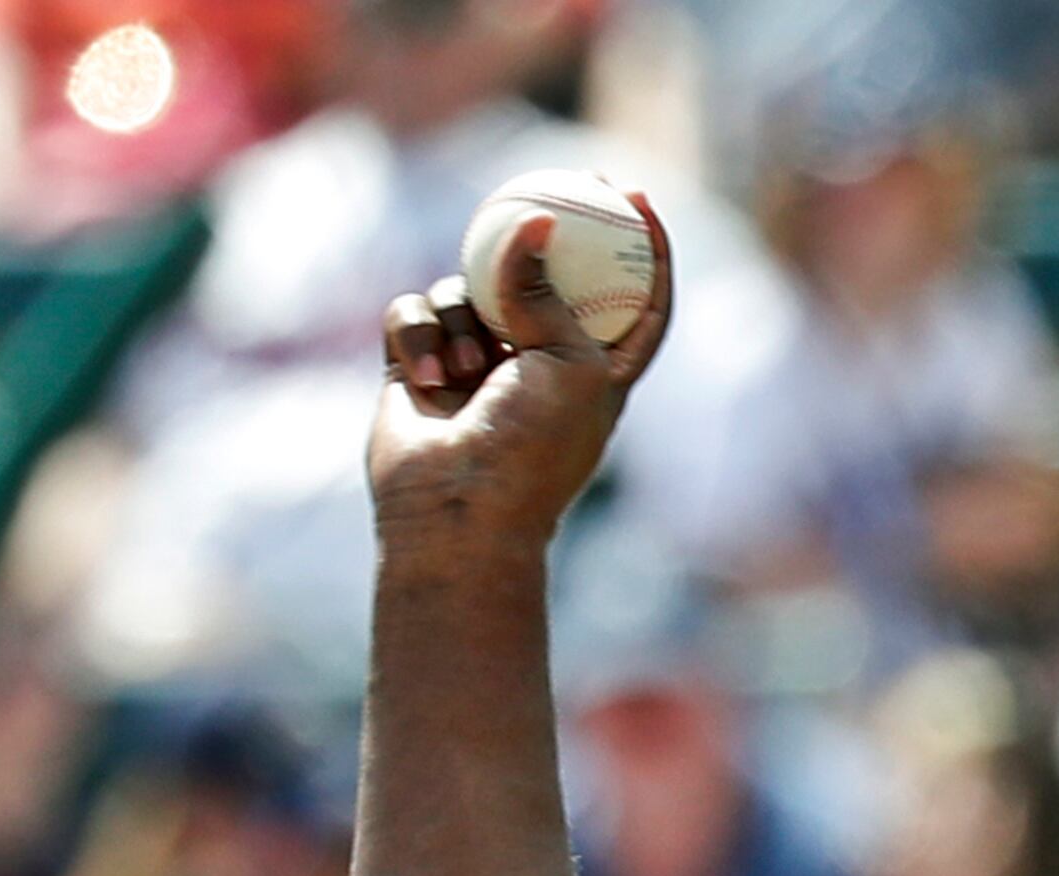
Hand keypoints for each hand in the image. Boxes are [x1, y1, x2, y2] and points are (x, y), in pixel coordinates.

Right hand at [367, 196, 672, 566]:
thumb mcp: (565, 365)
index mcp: (597, 372)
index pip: (636, 303)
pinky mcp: (419, 361)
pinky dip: (418, 335)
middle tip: (554, 182)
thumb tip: (533, 224)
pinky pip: (413, 310)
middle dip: (544, 230)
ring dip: (462, 315)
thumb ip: (546, 291)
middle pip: (546, 276)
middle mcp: (539, 360)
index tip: (639, 200)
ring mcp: (477, 358)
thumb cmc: (530, 449)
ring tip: (471, 368)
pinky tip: (428, 381)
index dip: (645, 253)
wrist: (455, 509)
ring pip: (466, 285)